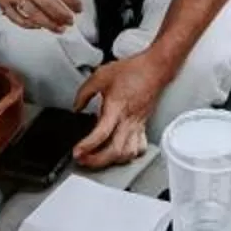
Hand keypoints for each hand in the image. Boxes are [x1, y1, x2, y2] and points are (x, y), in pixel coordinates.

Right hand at [0, 0, 78, 35]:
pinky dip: (28, 24)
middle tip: (71, 21)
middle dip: (61, 15)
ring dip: (49, 23)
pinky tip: (39, 27)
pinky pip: (16, 18)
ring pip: (33, 14)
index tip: (79, 8)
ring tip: (60, 29)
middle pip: (47, 4)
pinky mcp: (3, 2)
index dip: (71, 0)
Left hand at [72, 52, 163, 169]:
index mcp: (117, 107)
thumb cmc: (132, 71)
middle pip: (115, 151)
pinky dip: (128, 156)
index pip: (102, 133)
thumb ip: (84, 92)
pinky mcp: (143, 126)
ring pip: (128, 153)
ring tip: (97, 159)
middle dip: (97, 161)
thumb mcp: (100, 76)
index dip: (88, 145)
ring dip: (112, 161)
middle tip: (83, 160)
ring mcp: (138, 125)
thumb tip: (76, 107)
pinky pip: (139, 148)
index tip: (77, 152)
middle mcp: (128, 120)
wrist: (154, 69)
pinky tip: (119, 154)